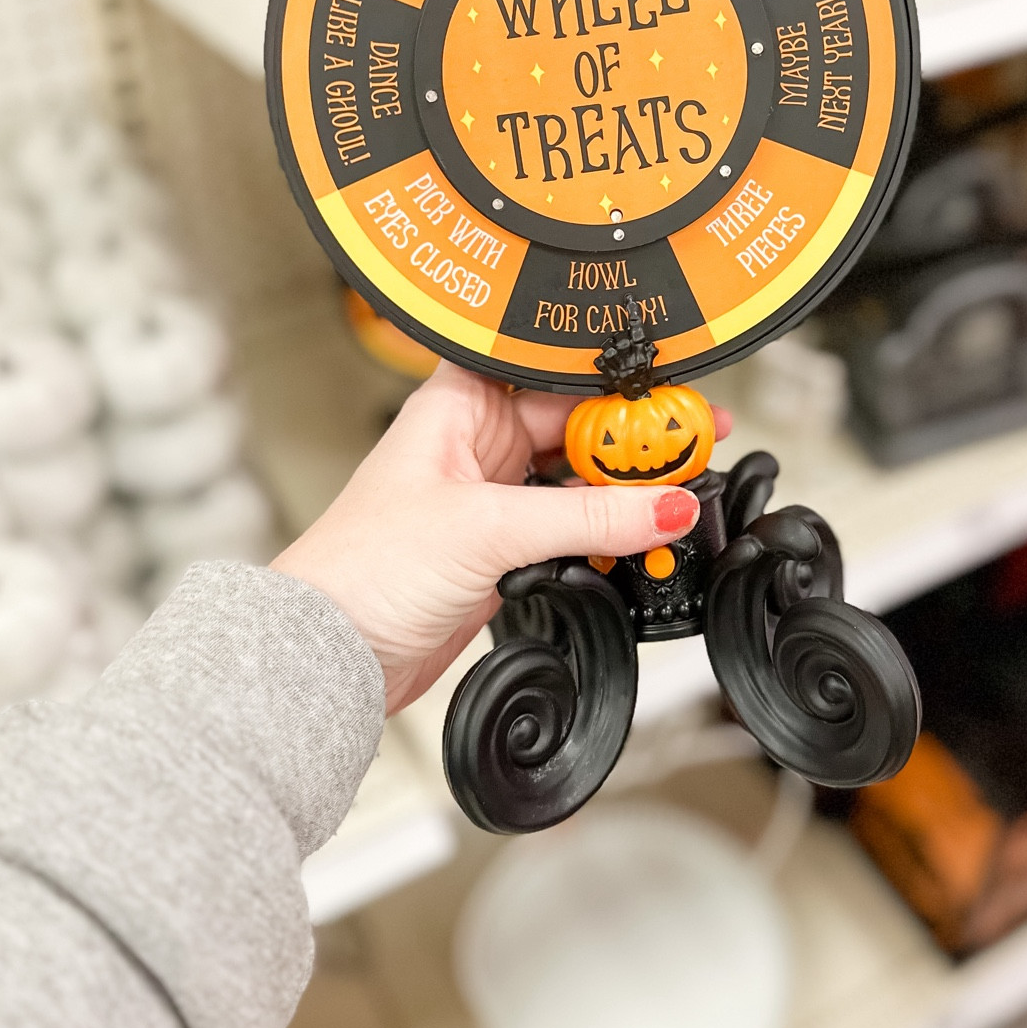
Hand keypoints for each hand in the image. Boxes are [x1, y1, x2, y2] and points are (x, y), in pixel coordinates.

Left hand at [273, 362, 730, 711]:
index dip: (616, 381)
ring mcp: (490, 498)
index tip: (673, 398)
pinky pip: (572, 529)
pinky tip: (637, 540)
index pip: (557, 374)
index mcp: (459, 403)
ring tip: (676, 496)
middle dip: (635, 440)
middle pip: (577, 426)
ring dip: (624, 492)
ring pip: (579, 480)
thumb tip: (664, 505)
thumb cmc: (362, 567)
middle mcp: (476, 443)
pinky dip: (607, 535)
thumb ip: (587, 518)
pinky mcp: (501, 550)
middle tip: (695, 447)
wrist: (331, 653)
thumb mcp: (488, 527)